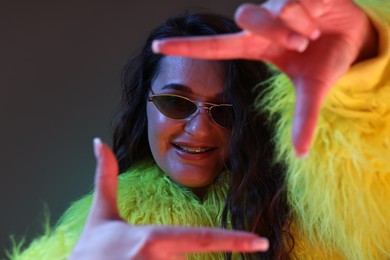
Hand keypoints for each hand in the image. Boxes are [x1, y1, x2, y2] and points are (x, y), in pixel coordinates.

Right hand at [68, 138, 268, 259]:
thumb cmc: (90, 251)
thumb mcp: (100, 214)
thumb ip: (105, 177)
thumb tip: (98, 142)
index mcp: (152, 240)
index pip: (202, 239)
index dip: (235, 240)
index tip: (261, 242)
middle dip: (174, 259)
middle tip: (158, 254)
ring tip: (139, 258)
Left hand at [152, 0, 376, 156]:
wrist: (352, 36)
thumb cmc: (323, 59)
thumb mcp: (313, 89)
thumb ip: (304, 117)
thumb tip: (302, 154)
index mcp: (256, 46)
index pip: (215, 45)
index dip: (186, 47)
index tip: (156, 47)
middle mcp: (262, 24)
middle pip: (246, 15)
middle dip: (275, 30)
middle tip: (300, 46)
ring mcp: (278, 4)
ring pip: (275, 8)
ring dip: (297, 27)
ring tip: (313, 35)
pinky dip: (311, 15)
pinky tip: (320, 19)